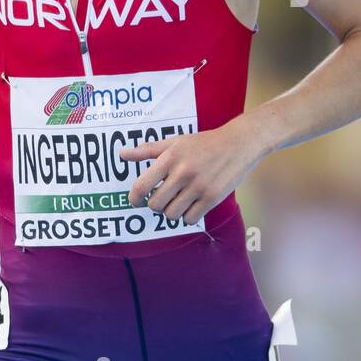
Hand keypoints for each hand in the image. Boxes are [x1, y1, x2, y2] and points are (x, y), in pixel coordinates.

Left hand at [121, 124, 263, 225]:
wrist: (238, 143)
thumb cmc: (204, 143)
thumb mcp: (175, 141)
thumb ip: (148, 150)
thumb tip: (122, 154)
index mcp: (170, 157)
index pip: (141, 186)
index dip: (134, 198)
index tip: (135, 201)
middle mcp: (183, 172)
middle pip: (155, 204)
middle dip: (155, 204)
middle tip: (161, 198)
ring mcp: (198, 186)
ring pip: (171, 214)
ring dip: (171, 211)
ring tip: (177, 201)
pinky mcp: (212, 197)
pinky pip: (190, 218)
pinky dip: (187, 215)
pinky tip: (191, 205)